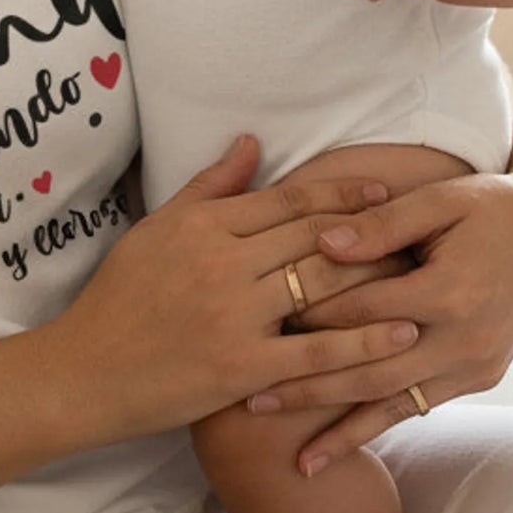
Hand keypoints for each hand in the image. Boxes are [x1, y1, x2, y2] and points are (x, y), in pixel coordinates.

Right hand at [40, 136, 419, 447]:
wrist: (86, 370)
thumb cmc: (120, 296)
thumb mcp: (158, 228)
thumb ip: (210, 186)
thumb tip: (250, 142)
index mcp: (205, 225)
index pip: (289, 200)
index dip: (342, 192)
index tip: (386, 187)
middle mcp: (224, 263)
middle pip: (315, 237)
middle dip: (374, 229)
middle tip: (422, 224)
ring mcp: (234, 315)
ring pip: (321, 286)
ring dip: (379, 278)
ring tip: (425, 272)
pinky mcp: (242, 367)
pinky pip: (314, 351)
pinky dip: (362, 341)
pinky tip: (401, 335)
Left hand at [242, 125, 512, 470]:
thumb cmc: (488, 204)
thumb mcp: (440, 200)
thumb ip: (381, 224)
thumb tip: (320, 241)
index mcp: (451, 290)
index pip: (364, 309)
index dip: (310, 314)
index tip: (258, 321)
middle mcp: (465, 339)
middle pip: (371, 369)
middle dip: (309, 388)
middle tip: (250, 402)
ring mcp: (475, 365)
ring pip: (393, 401)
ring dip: (339, 425)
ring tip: (286, 447)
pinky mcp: (480, 377)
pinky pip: (418, 407)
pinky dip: (376, 426)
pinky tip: (337, 450)